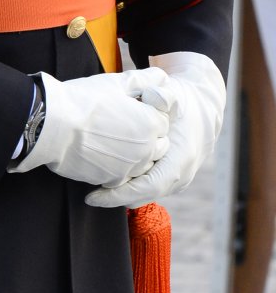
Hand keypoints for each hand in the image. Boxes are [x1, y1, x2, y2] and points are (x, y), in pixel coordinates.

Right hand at [13, 69, 172, 185]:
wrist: (52, 126)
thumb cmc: (84, 100)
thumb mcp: (117, 82)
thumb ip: (146, 79)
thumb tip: (162, 78)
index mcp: (151, 124)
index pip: (162, 122)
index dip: (146, 114)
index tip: (128, 109)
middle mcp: (146, 149)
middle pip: (158, 145)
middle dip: (147, 137)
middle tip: (120, 126)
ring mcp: (129, 168)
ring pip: (143, 164)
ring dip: (134, 155)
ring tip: (110, 141)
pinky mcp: (111, 180)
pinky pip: (122, 176)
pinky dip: (115, 167)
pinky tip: (100, 154)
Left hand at [86, 51, 225, 207]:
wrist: (203, 109)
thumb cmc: (183, 102)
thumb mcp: (173, 94)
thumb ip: (161, 94)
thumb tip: (151, 96)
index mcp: (181, 158)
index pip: (148, 187)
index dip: (119, 194)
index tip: (93, 197)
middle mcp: (181, 175)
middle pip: (142, 196)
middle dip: (114, 198)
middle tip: (89, 196)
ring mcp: (178, 180)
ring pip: (143, 195)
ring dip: (120, 193)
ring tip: (94, 187)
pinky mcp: (171, 179)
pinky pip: (146, 189)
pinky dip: (128, 186)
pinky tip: (108, 178)